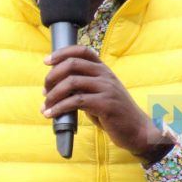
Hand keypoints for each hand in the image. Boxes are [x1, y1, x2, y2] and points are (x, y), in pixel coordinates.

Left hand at [42, 45, 171, 160]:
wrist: (137, 130)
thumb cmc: (115, 114)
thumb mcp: (100, 94)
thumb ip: (83, 87)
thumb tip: (56, 87)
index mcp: (104, 70)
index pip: (82, 51)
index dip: (62, 53)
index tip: (46, 61)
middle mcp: (105, 75)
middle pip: (72, 64)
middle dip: (52, 76)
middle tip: (45, 90)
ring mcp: (106, 88)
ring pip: (71, 83)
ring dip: (53, 95)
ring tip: (45, 106)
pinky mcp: (105, 104)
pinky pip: (76, 102)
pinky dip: (59, 108)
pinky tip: (51, 114)